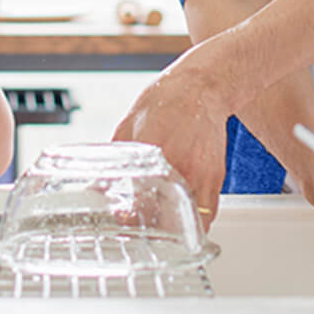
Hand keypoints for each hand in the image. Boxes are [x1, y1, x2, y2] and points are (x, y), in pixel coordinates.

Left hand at [112, 47, 230, 225]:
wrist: (203, 86)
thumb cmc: (165, 100)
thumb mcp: (128, 125)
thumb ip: (115, 157)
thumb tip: (98, 184)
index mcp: (153, 153)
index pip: (138, 200)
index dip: (127, 215)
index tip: (121, 215)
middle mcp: (179, 167)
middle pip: (162, 215)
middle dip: (147, 224)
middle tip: (137, 221)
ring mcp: (200, 175)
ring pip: (186, 221)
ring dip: (172, 227)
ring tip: (158, 222)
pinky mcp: (216, 178)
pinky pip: (207, 214)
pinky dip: (194, 223)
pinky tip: (181, 218)